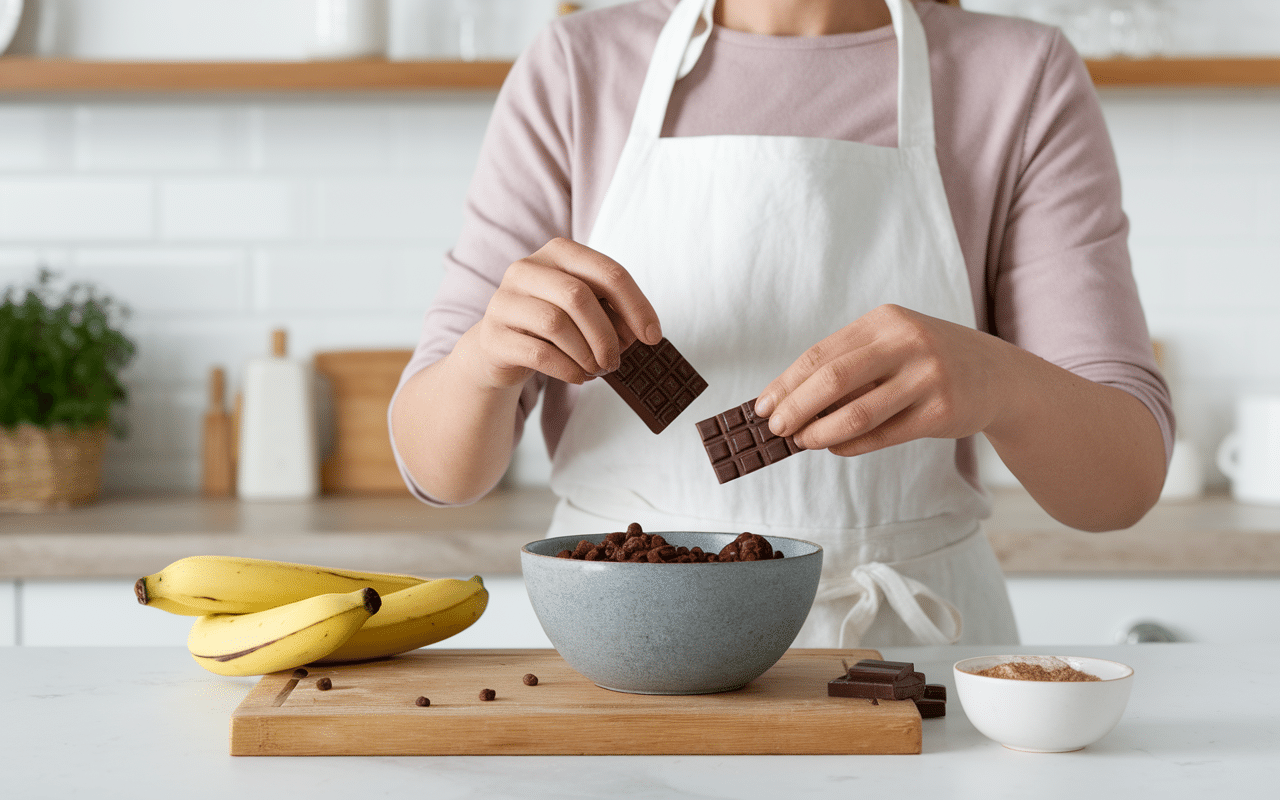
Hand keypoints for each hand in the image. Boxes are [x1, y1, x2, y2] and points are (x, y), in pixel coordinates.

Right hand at [460, 238, 662, 389]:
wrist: (500, 349)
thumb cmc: (553, 327)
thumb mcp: (585, 311)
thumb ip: (612, 312)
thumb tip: (640, 332)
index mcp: (558, 253)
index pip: (607, 271)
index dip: (636, 305)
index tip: (652, 336)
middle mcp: (526, 269)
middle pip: (578, 296)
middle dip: (606, 334)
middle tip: (616, 360)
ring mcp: (505, 301)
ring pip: (556, 324)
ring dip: (586, 354)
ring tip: (597, 369)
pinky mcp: (494, 336)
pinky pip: (538, 353)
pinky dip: (567, 369)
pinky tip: (578, 376)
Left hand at [753, 304, 1014, 455]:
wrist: (998, 375)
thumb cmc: (927, 361)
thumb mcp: (892, 345)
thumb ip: (847, 365)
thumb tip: (788, 400)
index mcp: (885, 321)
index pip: (820, 355)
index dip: (785, 384)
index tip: (762, 407)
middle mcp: (907, 342)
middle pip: (832, 380)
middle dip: (795, 408)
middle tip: (775, 429)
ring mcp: (927, 376)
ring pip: (857, 413)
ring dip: (820, 433)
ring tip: (802, 442)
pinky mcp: (942, 411)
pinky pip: (883, 434)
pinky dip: (851, 445)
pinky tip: (836, 448)